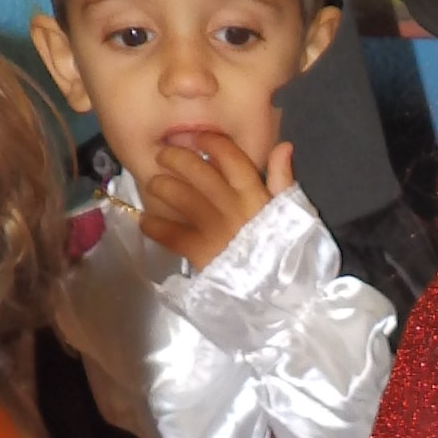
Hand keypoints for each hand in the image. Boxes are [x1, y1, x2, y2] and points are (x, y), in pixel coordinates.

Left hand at [138, 131, 293, 274]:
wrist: (282, 299)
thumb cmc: (288, 254)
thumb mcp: (293, 214)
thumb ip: (284, 179)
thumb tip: (283, 145)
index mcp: (256, 196)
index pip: (231, 158)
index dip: (211, 142)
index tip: (198, 137)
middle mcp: (234, 208)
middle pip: (198, 171)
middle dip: (176, 158)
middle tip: (163, 154)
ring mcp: (216, 230)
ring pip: (181, 197)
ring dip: (161, 187)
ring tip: (153, 185)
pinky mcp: (201, 254)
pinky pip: (171, 234)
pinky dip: (154, 226)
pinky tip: (144, 221)